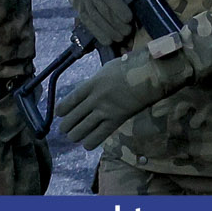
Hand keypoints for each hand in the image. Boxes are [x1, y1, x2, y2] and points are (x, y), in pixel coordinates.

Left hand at [56, 49, 185, 149]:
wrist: (151, 75)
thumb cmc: (131, 68)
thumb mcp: (107, 69)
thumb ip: (94, 82)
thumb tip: (86, 91)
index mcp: (91, 85)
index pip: (66, 104)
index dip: (61, 112)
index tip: (62, 113)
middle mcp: (94, 99)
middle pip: (69, 120)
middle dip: (66, 126)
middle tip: (68, 127)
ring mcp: (105, 111)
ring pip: (78, 132)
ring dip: (75, 135)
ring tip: (76, 135)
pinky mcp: (116, 120)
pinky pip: (96, 138)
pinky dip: (89, 142)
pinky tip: (89, 141)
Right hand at [65, 0, 134, 46]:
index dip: (119, 8)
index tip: (129, 19)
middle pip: (103, 10)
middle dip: (116, 23)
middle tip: (128, 32)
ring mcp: (81, 1)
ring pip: (95, 19)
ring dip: (109, 31)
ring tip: (121, 38)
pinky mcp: (77, 9)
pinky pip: (87, 23)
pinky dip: (98, 33)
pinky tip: (107, 41)